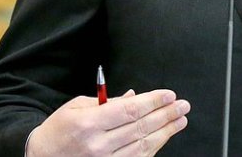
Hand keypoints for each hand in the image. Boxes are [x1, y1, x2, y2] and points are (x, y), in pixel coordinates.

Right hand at [26, 89, 190, 155]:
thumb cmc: (58, 130)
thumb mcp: (77, 107)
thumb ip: (108, 101)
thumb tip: (136, 96)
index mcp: (89, 123)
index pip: (130, 110)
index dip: (153, 102)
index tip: (169, 95)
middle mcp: (98, 145)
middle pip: (140, 127)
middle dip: (165, 114)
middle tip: (183, 105)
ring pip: (143, 146)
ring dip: (165, 132)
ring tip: (180, 120)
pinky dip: (153, 147)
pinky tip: (163, 137)